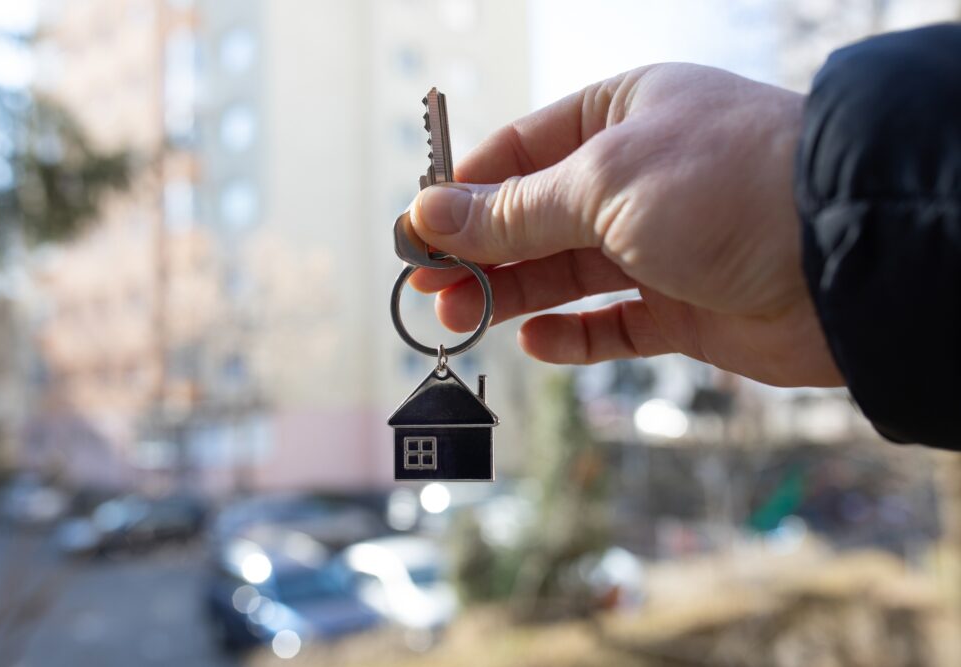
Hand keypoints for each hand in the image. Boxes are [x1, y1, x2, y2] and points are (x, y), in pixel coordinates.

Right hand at [407, 63, 842, 386]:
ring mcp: (661, 244)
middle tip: (427, 290)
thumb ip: (513, 209)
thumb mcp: (601, 183)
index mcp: (621, 116)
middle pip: (535, 217)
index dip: (462, 192)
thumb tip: (429, 213)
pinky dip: (573, 336)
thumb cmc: (726, 185)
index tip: (415, 231)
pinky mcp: (684, 307)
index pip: (519, 151)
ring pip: (566, 273)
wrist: (846, 258)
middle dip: (479, 252)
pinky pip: (613, 325)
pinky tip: (534, 342)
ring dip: (511, 295)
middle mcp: (638, 177)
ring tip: (458, 318)